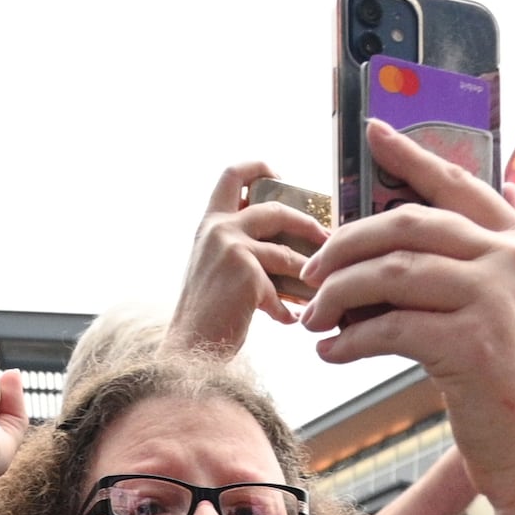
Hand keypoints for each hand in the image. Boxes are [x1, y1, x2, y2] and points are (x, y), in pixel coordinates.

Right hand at [170, 160, 324, 361]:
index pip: (232, 175)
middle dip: (307, 223)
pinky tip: (290, 320)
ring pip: (286, 254)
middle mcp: (219, 229)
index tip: (280, 175)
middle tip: (325, 237)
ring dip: (306, 274)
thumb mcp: (213, 266)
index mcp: (210, 223)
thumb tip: (283, 246)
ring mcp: (233, 249)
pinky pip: (281, 291)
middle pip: (276, 209)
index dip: (259, 168)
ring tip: (317, 287)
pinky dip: (287, 310)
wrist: (189, 347)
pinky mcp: (247, 274)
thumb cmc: (204, 313)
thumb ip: (237, 246)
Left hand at [302, 121, 514, 505]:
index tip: (372, 133)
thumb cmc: (510, 384)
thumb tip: (450, 213)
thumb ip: (479, 260)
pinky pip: (389, 328)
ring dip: (339, 293)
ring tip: (313, 315)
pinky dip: (350, 340)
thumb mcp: (507, 308)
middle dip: (347, 243)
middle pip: (409, 223)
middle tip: (311, 269)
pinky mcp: (472, 344)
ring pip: (391, 271)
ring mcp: (496, 299)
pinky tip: (330, 352)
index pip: (456, 184)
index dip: (411, 156)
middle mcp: (514, 260)